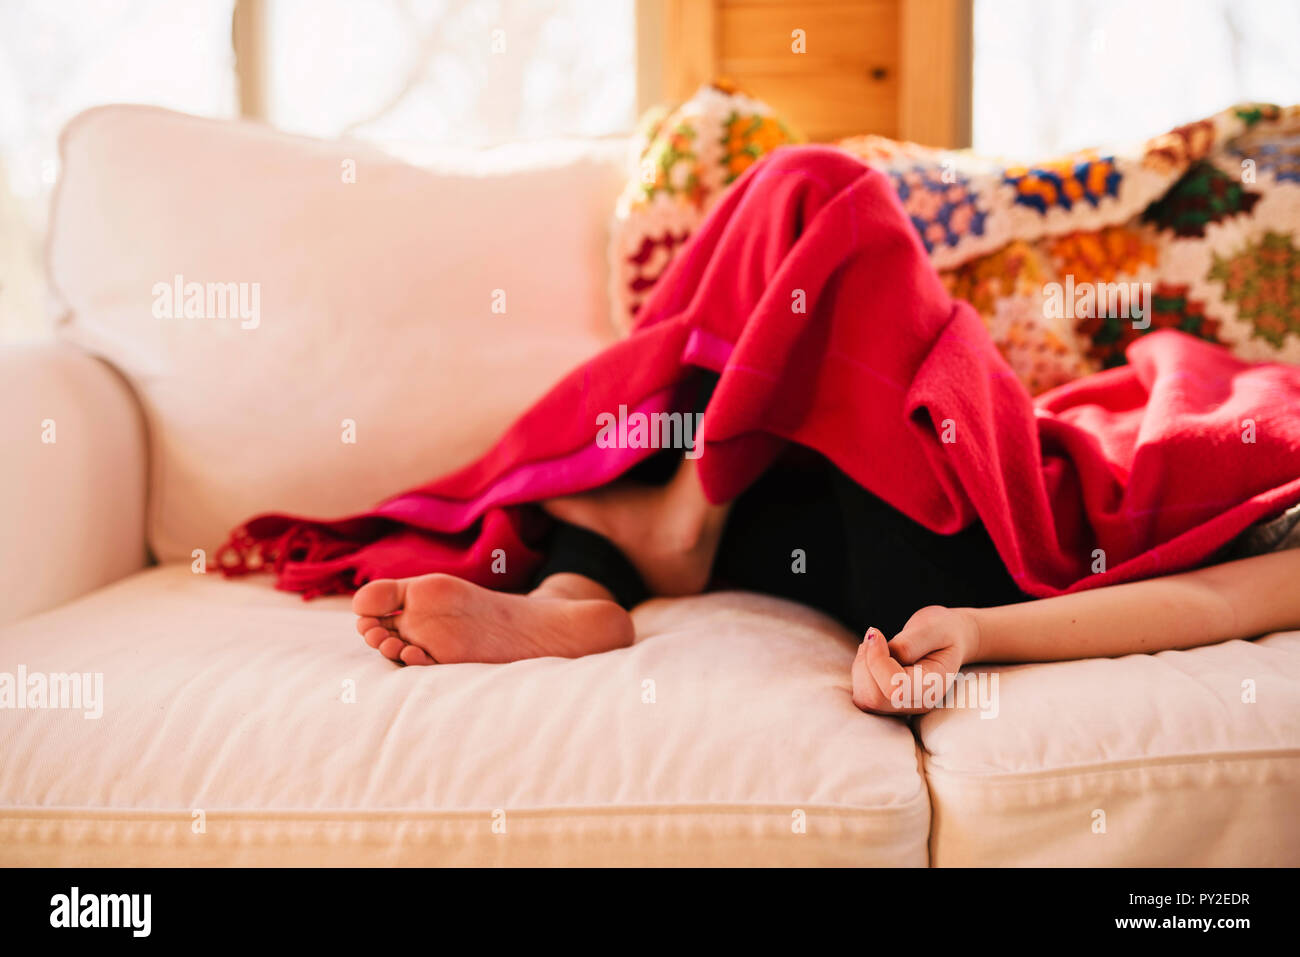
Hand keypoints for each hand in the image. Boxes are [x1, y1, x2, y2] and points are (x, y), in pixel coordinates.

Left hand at [850, 605, 980, 714]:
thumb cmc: (942, 632)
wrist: (948, 639)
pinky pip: (862, 695)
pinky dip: (860, 673)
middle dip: (865, 665)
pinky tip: (872, 656)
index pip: (893, 687)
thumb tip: (882, 652)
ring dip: (861, 668)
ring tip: (874, 645)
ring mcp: (901, 706)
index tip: (876, 633)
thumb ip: (909, 643)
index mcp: (932, 687)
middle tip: (874, 638)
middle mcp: (916, 703)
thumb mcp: (932, 629)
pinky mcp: (887, 702)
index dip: (876, 660)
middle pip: (874, 698)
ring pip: (865, 699)